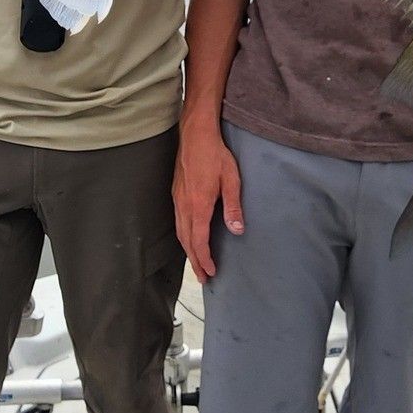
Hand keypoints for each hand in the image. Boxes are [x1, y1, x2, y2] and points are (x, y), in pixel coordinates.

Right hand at [174, 126, 243, 281]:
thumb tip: (237, 231)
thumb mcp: (231, 179)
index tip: (212, 272)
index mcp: (198, 205)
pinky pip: (178, 221)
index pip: (199, 241)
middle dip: (195, 262)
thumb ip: (233, 206)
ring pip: (180, 232)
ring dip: (188, 250)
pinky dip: (183, 236)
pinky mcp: (176, 192)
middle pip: (186, 241)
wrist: (195, 134)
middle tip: (203, 278)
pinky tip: (189, 238)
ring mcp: (177, 199)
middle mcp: (184, 205)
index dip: (205, 259)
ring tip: (196, 263)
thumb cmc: (215, 155)